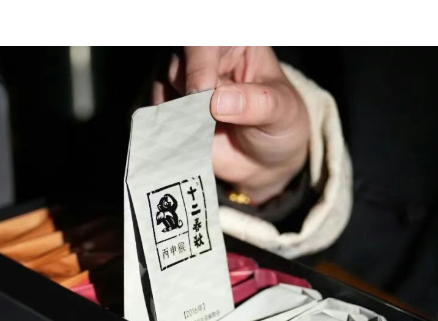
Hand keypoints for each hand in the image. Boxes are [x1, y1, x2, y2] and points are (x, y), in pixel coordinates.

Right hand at [152, 47, 309, 203]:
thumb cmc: (279, 125)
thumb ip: (257, 103)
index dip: (199, 65)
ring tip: (202, 133)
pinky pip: (156, 114)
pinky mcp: (173, 111)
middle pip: (177, 63)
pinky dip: (167, 130)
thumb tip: (219, 101)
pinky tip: (188, 140)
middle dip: (188, 95)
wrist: (267, 163)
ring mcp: (186, 85)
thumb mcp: (282, 112)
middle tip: (204, 121)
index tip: (202, 94)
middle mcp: (207, 59)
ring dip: (178, 114)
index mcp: (235, 44)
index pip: (206, 41)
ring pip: (162, 86)